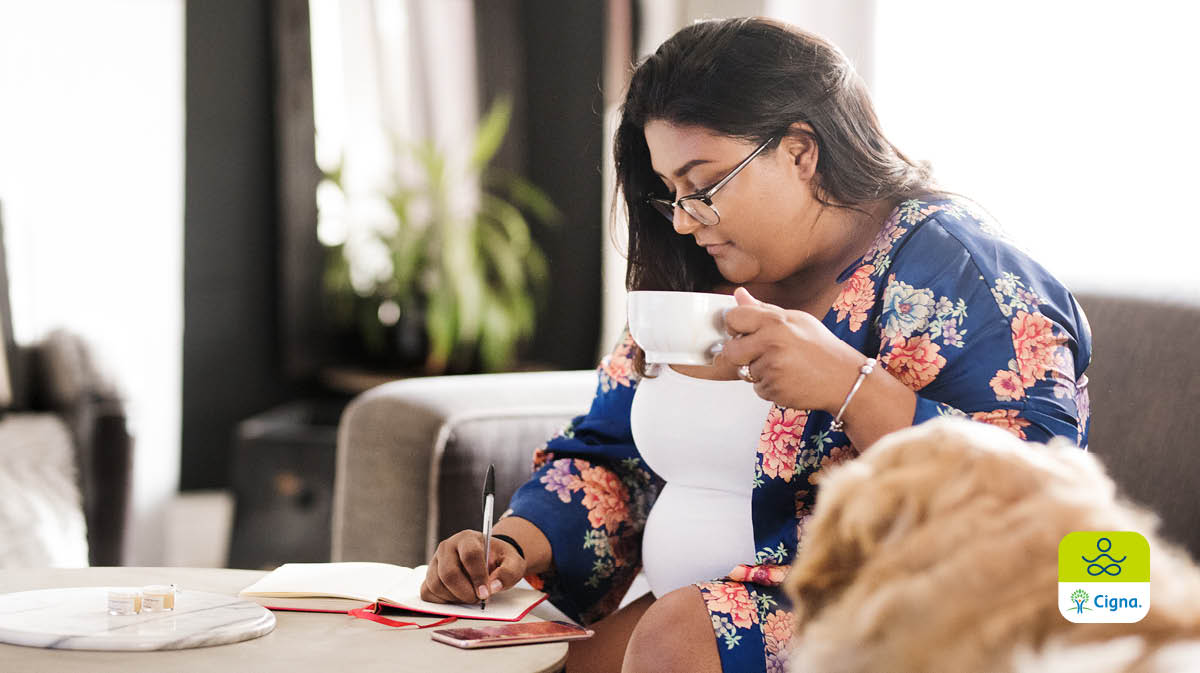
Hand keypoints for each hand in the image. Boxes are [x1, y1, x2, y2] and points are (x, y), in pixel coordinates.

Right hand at [420, 530, 526, 603]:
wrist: (488, 559)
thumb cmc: (499, 559)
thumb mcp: (513, 562)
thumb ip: (508, 572)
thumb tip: (493, 587)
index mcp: (468, 538)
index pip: (469, 555)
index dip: (478, 577)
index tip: (486, 593)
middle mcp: (447, 547)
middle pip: (449, 573)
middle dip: (465, 592)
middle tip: (478, 598)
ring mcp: (435, 561)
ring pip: (436, 584)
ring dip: (454, 598)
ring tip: (469, 595)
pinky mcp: (429, 575)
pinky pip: (428, 592)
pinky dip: (442, 601)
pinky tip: (456, 598)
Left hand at [715, 287, 863, 411]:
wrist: (843, 379)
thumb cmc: (821, 348)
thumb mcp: (796, 319)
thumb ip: (763, 309)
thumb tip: (739, 295)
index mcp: (775, 322)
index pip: (733, 318)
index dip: (734, 325)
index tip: (741, 330)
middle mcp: (771, 343)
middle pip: (730, 350)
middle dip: (740, 353)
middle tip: (759, 352)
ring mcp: (771, 368)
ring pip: (744, 371)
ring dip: (757, 371)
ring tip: (782, 365)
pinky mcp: (773, 389)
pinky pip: (757, 388)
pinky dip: (768, 385)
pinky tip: (786, 378)